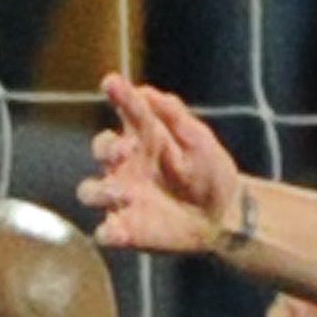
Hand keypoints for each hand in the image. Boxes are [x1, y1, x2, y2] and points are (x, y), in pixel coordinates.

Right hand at [83, 75, 248, 255]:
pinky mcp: (128, 230)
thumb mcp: (197, 139)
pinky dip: (107, 232)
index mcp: (143, 139)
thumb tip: (147, 90)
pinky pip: (105, 233)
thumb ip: (173, 116)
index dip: (119, 96)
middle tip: (126, 151)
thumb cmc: (209, 171)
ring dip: (102, 190)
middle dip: (106, 147)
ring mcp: (123, 198)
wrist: (226, 215)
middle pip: (101, 150)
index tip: (113, 83)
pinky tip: (118, 230)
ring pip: (91, 191)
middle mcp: (126, 166)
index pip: (127, 113)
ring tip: (125, 193)